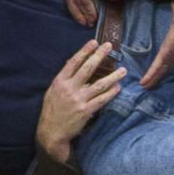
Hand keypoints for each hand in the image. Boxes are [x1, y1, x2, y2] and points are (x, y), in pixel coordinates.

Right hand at [38, 40, 126, 162]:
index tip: (94, 42)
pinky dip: (111, 93)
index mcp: (60, 81)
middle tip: (109, 46)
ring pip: (99, 84)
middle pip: (88, 68)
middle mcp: (69, 88)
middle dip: (99, 55)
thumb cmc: (52, 110)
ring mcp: (78, 100)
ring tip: (123, 70)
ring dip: (113, 76)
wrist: (51, 132)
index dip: (84, 51)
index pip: (73, 62)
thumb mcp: (52, 91)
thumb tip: (72, 64)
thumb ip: (63, 79)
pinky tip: (118, 87)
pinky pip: (102, 99)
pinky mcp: (86, 111)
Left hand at [64, 0, 157, 26]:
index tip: (79, 20)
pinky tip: (94, 17)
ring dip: (84, 14)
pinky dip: (89, 11)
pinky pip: (84, 0)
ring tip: (90, 22)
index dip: (72, 10)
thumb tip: (57, 13)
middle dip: (76, 13)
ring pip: (77, 1)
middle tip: (84, 24)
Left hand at [139, 6, 173, 88]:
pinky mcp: (165, 53)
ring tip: (144, 90)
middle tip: (157, 90)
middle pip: (167, 71)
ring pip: (159, 70)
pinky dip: (150, 75)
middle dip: (162, 80)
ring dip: (152, 80)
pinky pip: (156, 67)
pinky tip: (144, 83)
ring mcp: (169, 53)